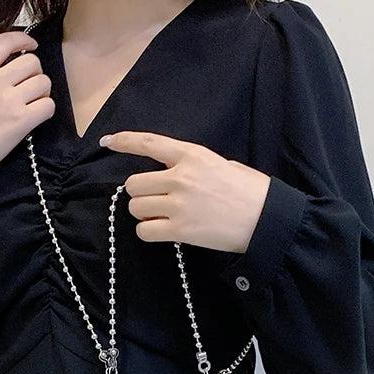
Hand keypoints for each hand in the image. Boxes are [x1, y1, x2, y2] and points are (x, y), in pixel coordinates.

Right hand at [0, 30, 53, 253]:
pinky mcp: (20, 121)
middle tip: (29, 88)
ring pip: (44, 82)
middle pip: (32, 62)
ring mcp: (8, 100)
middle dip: (35, 74)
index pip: (5, 40)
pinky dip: (46, 110)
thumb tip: (11, 68)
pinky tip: (35, 117)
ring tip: (32, 104)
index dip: (24, 40)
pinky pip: (48, 105)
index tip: (32, 46)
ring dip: (43, 92)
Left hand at [99, 131, 270, 253]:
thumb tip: (175, 172)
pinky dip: (149, 232)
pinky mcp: (180, 230)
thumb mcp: (223, 164)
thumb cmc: (251, 191)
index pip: (149, 143)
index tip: (107, 141)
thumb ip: (195, 165)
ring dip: (144, 213)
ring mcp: (179, 204)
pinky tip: (163, 231)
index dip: (124, 141)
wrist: (266, 219)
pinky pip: (144, 230)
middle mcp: (181, 177)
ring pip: (136, 208)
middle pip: (134, 184)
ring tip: (163, 217)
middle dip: (140, 193)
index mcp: (193, 155)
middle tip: (155, 200)